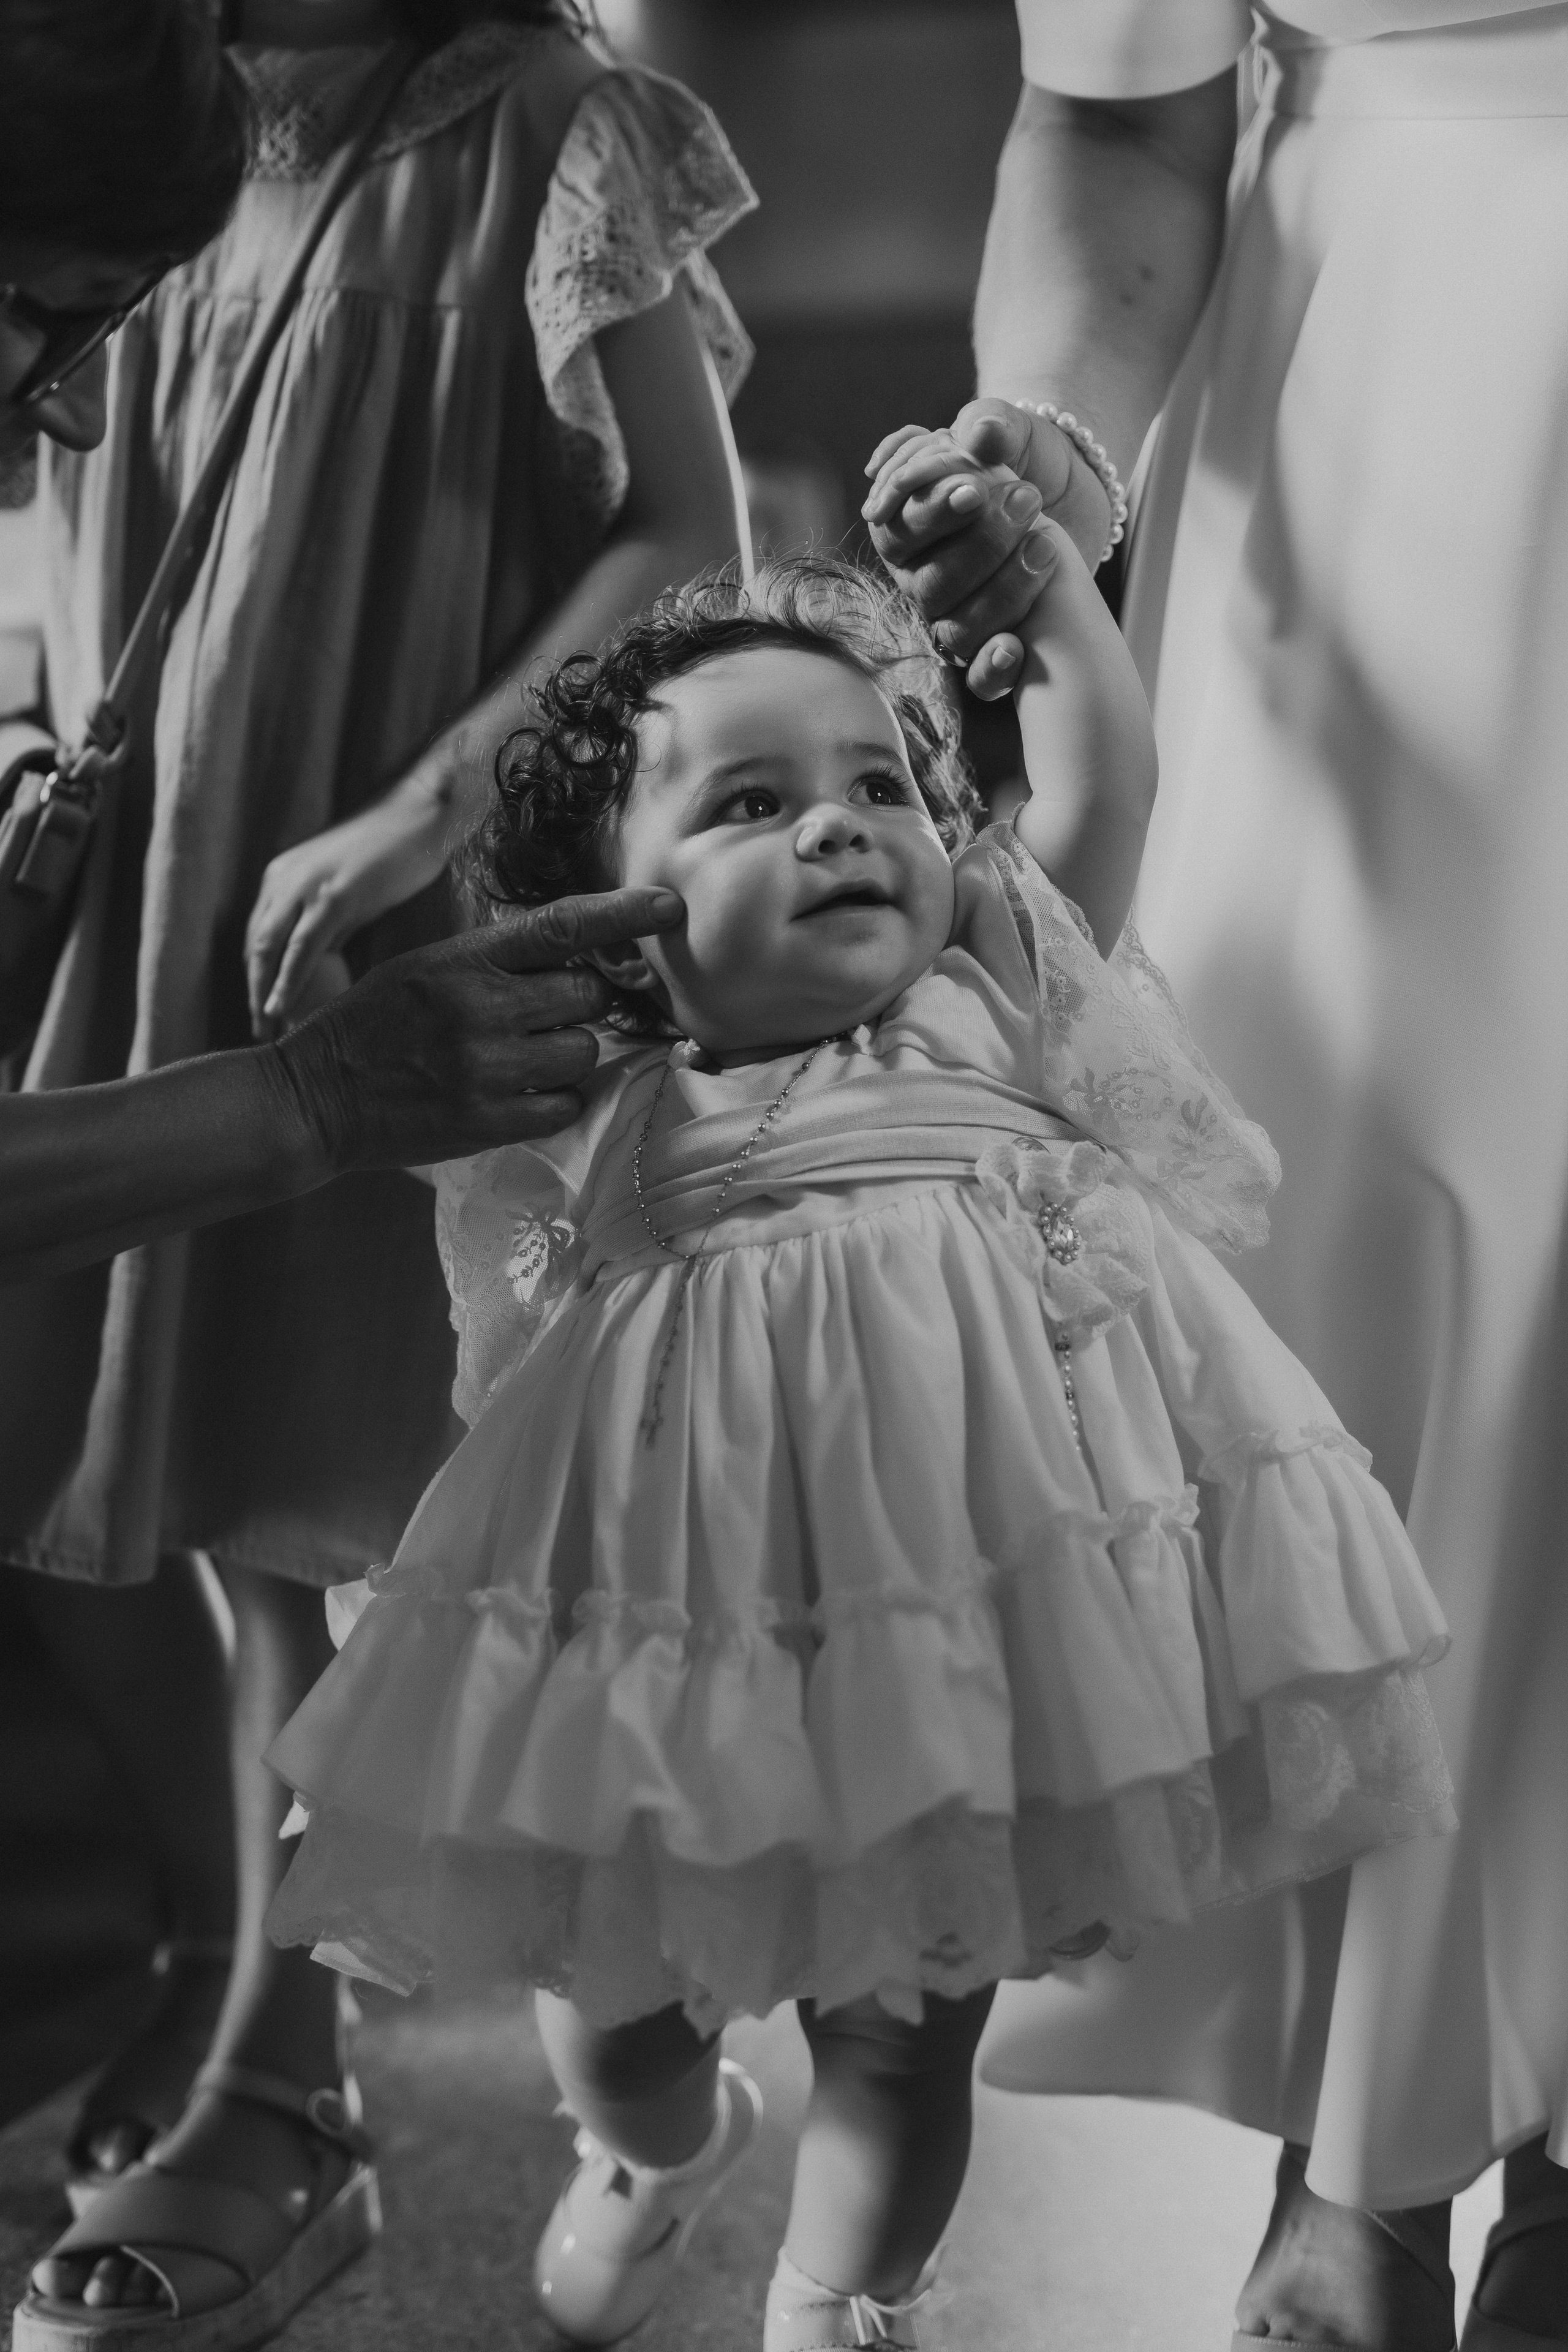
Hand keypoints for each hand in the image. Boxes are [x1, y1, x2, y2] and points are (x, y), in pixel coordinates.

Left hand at [244, 788, 449, 1041]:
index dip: (256, 974)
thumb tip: (319, 963)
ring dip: (263, 992)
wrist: (420, 817)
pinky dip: (287, 981)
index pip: (257, 933)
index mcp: (282, 875)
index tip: (260, 1006)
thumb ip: (327, 923)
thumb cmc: (391, 854)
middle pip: (255, 944)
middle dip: (253, 989)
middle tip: (258, 1029)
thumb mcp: (346, 891)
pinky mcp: (333, 896)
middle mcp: (284, 879)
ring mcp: (306, 886)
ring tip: (265, 1028)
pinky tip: (280, 1007)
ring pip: (270, 948)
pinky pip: (302, 948)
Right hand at [271, 886, 684, 1172]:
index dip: (624, 913)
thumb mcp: (425, 968)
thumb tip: (579, 958)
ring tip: (524, 1058)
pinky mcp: (487, 1121)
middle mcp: (479, 1008)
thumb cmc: (375, 1026)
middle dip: (583, 1005)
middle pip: (588, 997)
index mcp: (463, 958)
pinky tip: (519, 1094)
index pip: (562, 926)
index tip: (670, 907)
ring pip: (583, 1053)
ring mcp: (485, 1068)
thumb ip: (495, 961)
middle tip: (551, 1015)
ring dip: (569, 1056)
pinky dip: (555, 1101)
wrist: (315, 1098)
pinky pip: (564, 1106)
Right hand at [864, 400, 1112, 688]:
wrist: (1072, 485)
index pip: (896, 529)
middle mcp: (920, 577)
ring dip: (1003, 591)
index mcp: (904, 525)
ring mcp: (955, 615)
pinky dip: (995, 668)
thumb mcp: (1009, 427)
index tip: (976, 489)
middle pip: (930, 583)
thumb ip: (991, 424)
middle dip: (982, 545)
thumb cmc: (1023, 453)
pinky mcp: (993, 644)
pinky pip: (980, 678)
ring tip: (1045, 543)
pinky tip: (1016, 647)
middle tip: (1028, 498)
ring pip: (957, 628)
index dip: (931, 514)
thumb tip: (978, 434)